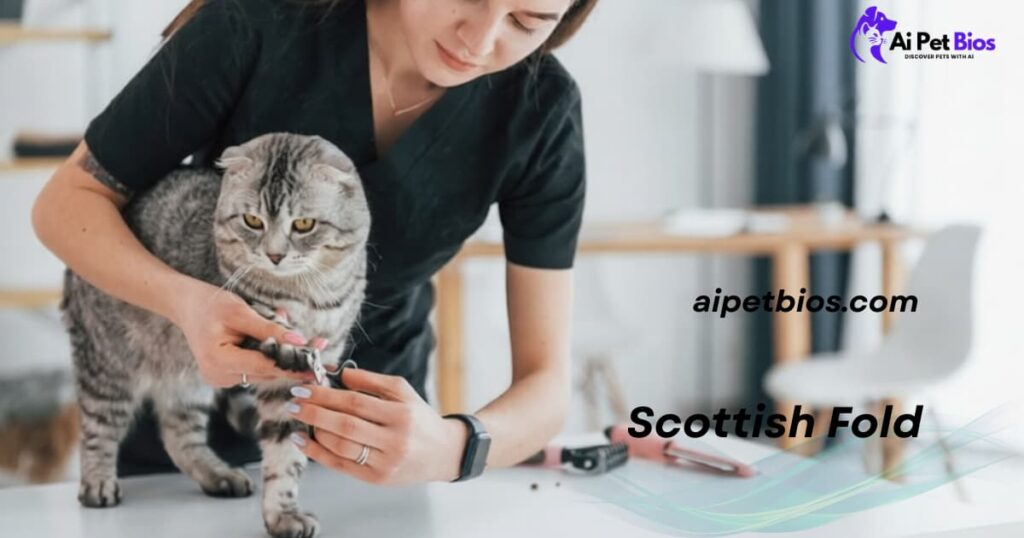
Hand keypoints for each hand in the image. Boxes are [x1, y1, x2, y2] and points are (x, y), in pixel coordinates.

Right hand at [172, 280, 317, 387]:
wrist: (186, 305)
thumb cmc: (210, 304)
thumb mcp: (240, 311)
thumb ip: (269, 328)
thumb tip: (299, 341)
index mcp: (219, 362)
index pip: (264, 367)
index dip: (293, 365)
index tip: (317, 364)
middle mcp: (220, 377)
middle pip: (267, 371)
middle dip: (294, 358)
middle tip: (320, 345)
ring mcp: (223, 379)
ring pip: (265, 370)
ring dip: (284, 353)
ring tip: (301, 334)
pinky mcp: (228, 375)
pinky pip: (257, 366)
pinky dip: (271, 353)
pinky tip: (280, 335)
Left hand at [287, 368, 469, 484]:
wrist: (443, 452)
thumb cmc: (419, 418)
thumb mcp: (403, 392)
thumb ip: (371, 381)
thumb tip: (338, 374)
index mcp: (401, 414)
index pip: (356, 403)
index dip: (326, 395)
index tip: (304, 387)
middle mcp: (395, 440)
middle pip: (346, 425)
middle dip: (314, 412)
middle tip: (293, 402)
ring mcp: (386, 462)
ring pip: (342, 447)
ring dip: (315, 432)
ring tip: (300, 418)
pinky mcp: (378, 479)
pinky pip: (342, 465)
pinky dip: (319, 453)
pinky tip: (305, 441)